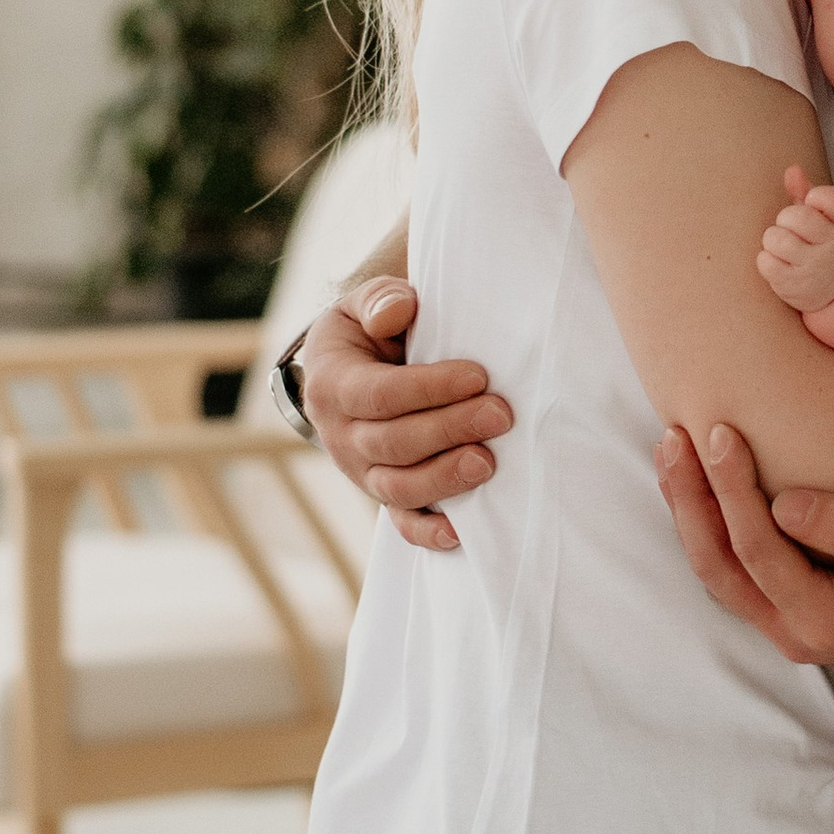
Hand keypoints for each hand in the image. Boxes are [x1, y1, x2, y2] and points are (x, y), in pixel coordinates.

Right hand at [299, 278, 512, 551]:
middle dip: (450, 429)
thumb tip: (398, 312)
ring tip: (489, 463)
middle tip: (501, 414)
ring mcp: (361, 471)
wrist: (352, 371)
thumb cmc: (369, 331)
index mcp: (332, 385)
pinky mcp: (384, 493)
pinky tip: (460, 532)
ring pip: (398, 487)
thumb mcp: (366, 305)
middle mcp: (340, 436)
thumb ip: (381, 301)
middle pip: (393, 443)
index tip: (479, 376)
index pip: (379, 394)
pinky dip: (428, 533)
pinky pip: (402, 522)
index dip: (430, 388)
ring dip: (445, 479)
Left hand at [656, 420, 833, 665]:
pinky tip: (700, 484)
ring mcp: (788, 625)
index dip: (733, 491)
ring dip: (691, 512)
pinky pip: (735, 568)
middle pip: (719, 567)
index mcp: (825, 623)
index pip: (759, 552)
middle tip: (672, 440)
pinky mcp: (789, 607)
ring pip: (719, 570)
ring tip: (671, 454)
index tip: (720, 434)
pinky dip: (712, 524)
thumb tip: (785, 502)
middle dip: (690, 502)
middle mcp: (795, 633)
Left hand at [756, 169, 833, 317]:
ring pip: (776, 239)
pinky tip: (779, 262)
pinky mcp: (794, 285)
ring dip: (774, 239)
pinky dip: (766, 259)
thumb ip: (807, 191)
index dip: (817, 196)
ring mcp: (814, 267)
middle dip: (787, 218)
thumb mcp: (827, 217)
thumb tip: (792, 170)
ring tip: (784, 246)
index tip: (813, 204)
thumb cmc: (826, 244)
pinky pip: (765, 262)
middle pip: (796, 217)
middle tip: (793, 228)